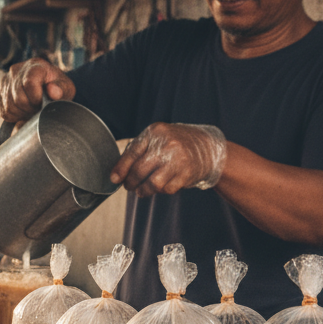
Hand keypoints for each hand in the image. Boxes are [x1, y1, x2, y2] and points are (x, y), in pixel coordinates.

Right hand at [0, 57, 75, 122]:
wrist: (44, 86)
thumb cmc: (56, 88)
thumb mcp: (66, 88)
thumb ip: (61, 89)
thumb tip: (53, 91)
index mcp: (34, 65)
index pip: (29, 84)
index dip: (36, 99)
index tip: (42, 103)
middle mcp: (16, 70)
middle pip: (18, 98)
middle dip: (29, 109)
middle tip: (37, 109)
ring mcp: (4, 81)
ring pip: (9, 107)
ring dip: (21, 114)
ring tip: (30, 110)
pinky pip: (3, 111)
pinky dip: (13, 116)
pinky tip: (22, 111)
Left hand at [111, 123, 227, 195]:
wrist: (207, 148)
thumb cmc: (174, 144)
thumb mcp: (157, 138)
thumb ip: (138, 150)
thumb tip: (117, 173)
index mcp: (156, 132)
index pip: (133, 152)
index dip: (121, 168)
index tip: (114, 179)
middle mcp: (168, 144)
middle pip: (140, 170)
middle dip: (130, 182)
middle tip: (129, 186)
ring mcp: (179, 159)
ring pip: (153, 184)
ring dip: (143, 190)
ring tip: (141, 190)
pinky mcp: (187, 173)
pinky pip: (166, 189)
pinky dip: (160, 191)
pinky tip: (159, 187)